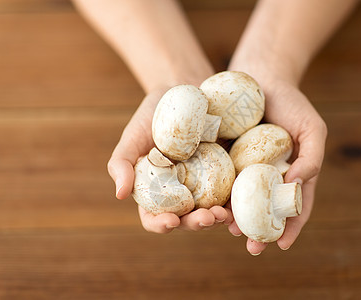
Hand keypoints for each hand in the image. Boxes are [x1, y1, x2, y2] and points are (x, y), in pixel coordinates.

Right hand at [107, 89, 232, 232]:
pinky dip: (236, 201)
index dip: (161, 224)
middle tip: (207, 218)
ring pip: (211, 210)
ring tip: (224, 214)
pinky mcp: (225, 172)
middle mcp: (181, 193)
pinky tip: (240, 201)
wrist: (184, 91)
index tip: (171, 221)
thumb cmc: (152, 116)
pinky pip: (231, 191)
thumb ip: (121, 164)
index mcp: (156, 191)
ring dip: (218, 218)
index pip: (154, 217)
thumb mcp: (132, 136)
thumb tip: (120, 195)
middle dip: (196, 224)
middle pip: (187, 218)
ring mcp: (205, 184)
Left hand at [227, 79, 326, 254]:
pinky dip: (218, 193)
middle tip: (252, 247)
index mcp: (291, 174)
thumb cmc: (291, 102)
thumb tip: (296, 186)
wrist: (259, 76)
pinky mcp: (224, 157)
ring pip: (240, 199)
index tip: (281, 246)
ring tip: (230, 229)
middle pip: (264, 210)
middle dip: (259, 232)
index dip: (290, 228)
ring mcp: (245, 168)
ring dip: (236, 218)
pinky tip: (212, 203)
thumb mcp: (312, 128)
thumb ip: (313, 157)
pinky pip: (220, 178)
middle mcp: (267, 176)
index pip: (294, 207)